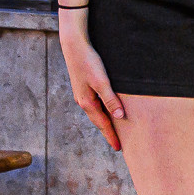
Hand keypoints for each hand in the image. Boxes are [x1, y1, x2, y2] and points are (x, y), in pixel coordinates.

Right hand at [58, 12, 125, 151]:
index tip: (119, 148)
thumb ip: (110, 99)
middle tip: (118, 145)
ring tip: (114, 131)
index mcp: (87, 102)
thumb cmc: (89, 62)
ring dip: (105, 123)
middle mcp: (83, 101)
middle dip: (108, 133)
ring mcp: (82, 95)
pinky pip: (95, 105)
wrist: (74, 46)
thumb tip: (119, 116)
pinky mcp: (84, 88)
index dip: (112, 136)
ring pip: (96, 113)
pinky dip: (102, 112)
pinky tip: (107, 111)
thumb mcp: (101, 81)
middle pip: (98, 121)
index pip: (103, 124)